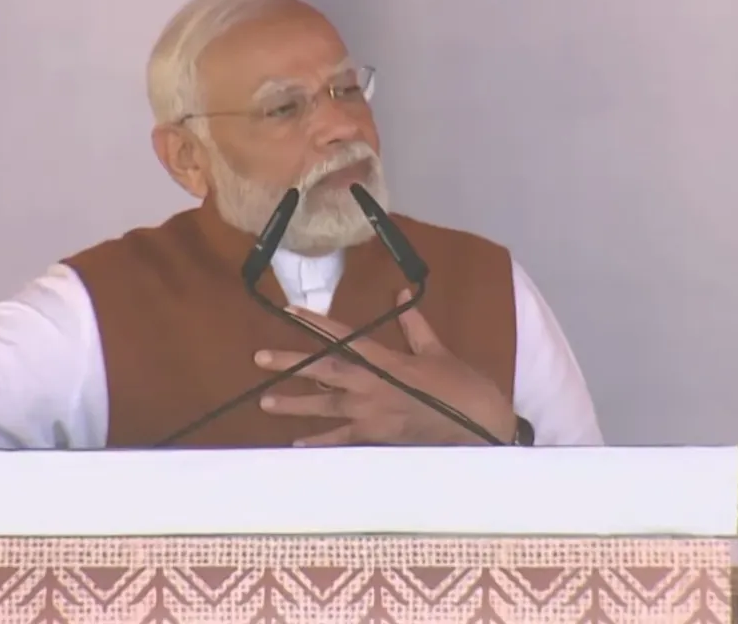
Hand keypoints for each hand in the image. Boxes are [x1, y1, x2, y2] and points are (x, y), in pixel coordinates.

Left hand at [254, 290, 515, 445]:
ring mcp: (372, 413)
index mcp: (387, 360)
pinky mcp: (377, 436)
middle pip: (324, 370)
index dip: (316, 323)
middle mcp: (372, 385)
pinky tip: (297, 445)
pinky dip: (320, 442)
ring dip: (295, 404)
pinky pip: (342, 440)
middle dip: (290, 362)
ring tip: (265, 402)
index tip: (290, 312)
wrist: (479, 426)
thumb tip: (401, 293)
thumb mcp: (437, 351)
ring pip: (326, 405)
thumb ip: (414, 325)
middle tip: (259, 357)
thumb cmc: (461, 386)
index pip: (344, 336)